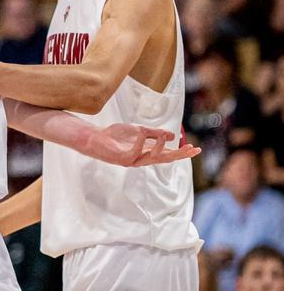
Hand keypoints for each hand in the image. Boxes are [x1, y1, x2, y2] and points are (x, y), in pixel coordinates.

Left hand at [86, 123, 200, 166]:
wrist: (96, 139)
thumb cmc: (116, 136)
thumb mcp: (139, 130)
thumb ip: (154, 133)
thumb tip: (172, 136)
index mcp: (147, 152)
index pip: (168, 154)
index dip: (182, 152)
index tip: (196, 149)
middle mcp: (142, 159)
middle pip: (164, 159)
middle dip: (178, 155)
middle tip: (192, 150)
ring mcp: (132, 160)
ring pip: (151, 157)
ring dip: (159, 146)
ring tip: (164, 136)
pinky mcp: (122, 159)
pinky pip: (134, 152)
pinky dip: (139, 142)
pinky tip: (143, 132)